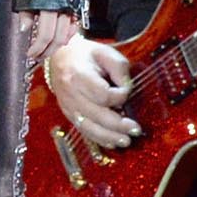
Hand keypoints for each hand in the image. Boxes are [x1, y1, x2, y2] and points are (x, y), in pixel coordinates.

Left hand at [18, 8, 80, 70]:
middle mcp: (64, 8)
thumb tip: (23, 29)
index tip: (30, 54)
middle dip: (47, 51)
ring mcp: (73, 8)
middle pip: (58, 38)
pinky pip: (75, 25)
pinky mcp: (78, 6)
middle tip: (38, 57)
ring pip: (68, 34)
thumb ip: (25, 13)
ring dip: (57, 45)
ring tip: (47, 50)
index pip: (45, 35)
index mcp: (50, 7)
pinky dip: (68, 34)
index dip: (37, 48)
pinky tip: (60, 38)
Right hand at [45, 34, 138, 150]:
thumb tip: (127, 91)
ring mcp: (67, 106)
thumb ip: (120, 70)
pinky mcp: (68, 114)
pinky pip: (84, 130)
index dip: (119, 97)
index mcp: (78, 75)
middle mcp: (70, 94)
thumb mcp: (107, 53)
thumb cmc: (86, 55)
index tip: (125, 92)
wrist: (60, 57)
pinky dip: (99, 138)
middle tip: (136, 129)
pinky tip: (112, 142)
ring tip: (126, 141)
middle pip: (97, 115)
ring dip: (109, 137)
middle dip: (119, 125)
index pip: (102, 94)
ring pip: (89, 127)